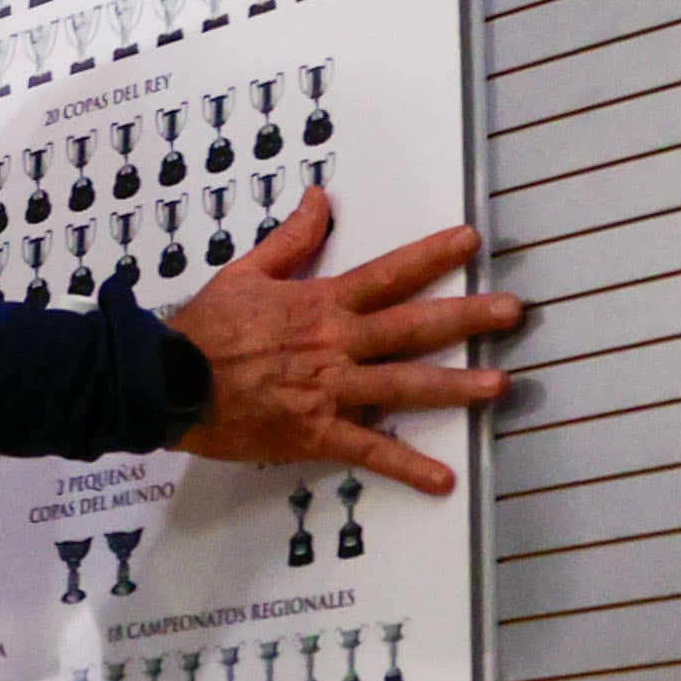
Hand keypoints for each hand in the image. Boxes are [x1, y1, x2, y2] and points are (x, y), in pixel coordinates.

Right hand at [166, 185, 520, 493]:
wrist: (167, 384)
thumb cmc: (204, 329)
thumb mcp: (246, 272)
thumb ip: (291, 239)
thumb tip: (319, 199)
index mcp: (320, 303)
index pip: (387, 273)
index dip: (431, 256)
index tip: (471, 241)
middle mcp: (334, 344)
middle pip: (412, 327)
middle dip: (467, 317)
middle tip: (513, 312)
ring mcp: (329, 390)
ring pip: (403, 386)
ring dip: (455, 387)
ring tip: (500, 385)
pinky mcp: (315, 433)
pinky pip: (368, 451)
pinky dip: (405, 467)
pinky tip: (441, 480)